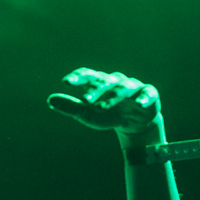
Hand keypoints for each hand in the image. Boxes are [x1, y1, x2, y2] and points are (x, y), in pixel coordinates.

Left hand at [48, 68, 162, 139]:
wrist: (134, 123)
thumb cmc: (107, 114)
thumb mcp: (87, 114)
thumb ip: (71, 107)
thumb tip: (50, 99)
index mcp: (100, 83)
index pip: (88, 75)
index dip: (78, 77)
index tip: (66, 82)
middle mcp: (116, 81)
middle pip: (105, 81)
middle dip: (95, 90)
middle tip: (85, 101)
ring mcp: (133, 87)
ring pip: (123, 88)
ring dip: (113, 97)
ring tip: (102, 108)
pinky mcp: (149, 95)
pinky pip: (147, 94)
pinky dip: (143, 98)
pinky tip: (138, 104)